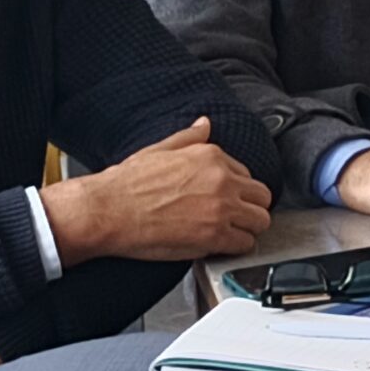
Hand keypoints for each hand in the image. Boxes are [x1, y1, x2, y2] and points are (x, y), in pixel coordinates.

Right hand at [43, 118, 273, 262]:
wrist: (108, 210)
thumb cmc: (126, 184)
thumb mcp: (160, 150)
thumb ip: (189, 138)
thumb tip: (204, 124)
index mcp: (210, 156)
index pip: (246, 174)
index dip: (236, 190)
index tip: (226, 200)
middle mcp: (221, 179)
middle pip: (261, 196)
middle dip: (250, 208)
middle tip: (234, 219)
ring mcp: (221, 208)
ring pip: (260, 221)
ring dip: (248, 228)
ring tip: (230, 233)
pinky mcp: (215, 236)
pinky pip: (245, 244)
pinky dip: (236, 247)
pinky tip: (220, 246)